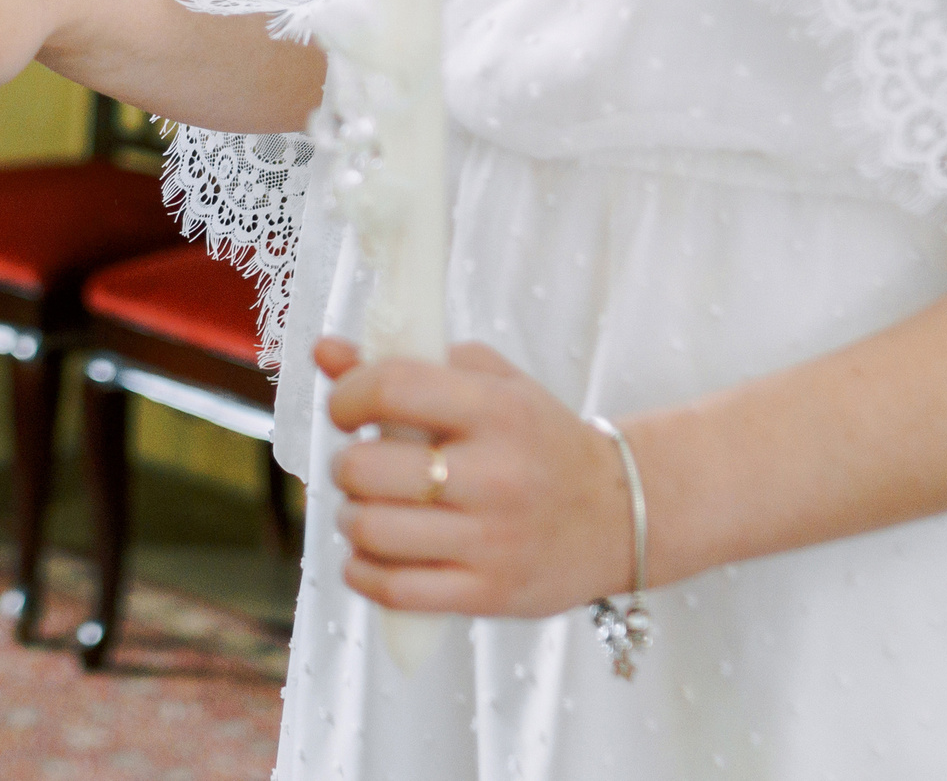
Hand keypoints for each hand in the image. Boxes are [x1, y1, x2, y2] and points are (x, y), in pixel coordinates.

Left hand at [317, 337, 635, 617]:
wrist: (622, 513)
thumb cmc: (538, 439)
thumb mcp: (489, 384)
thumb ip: (405, 362)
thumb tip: (324, 351)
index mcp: (496, 410)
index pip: (391, 388)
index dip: (347, 396)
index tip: (347, 409)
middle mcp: (496, 475)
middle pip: (367, 469)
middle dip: (346, 466)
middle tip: (362, 467)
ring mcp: (493, 541)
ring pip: (372, 531)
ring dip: (352, 519)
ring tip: (369, 510)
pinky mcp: (490, 594)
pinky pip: (395, 590)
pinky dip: (363, 572)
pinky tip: (371, 556)